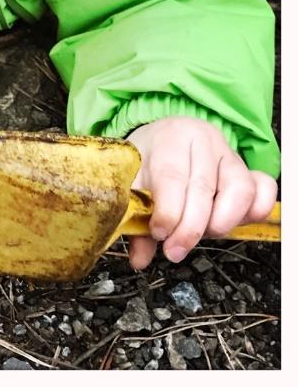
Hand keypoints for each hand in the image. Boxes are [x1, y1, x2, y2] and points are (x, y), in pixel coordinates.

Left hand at [125, 116, 276, 269]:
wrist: (164, 137)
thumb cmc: (148, 158)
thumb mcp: (131, 180)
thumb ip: (134, 216)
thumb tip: (140, 258)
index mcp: (168, 137)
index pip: (172, 176)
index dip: (168, 212)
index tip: (159, 234)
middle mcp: (202, 141)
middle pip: (203, 188)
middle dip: (190, 228)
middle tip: (175, 249)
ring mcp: (228, 153)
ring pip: (239, 190)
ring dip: (222, 222)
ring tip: (202, 234)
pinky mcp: (247, 168)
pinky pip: (263, 188)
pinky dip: (255, 211)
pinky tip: (231, 224)